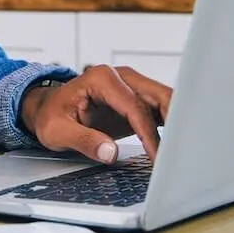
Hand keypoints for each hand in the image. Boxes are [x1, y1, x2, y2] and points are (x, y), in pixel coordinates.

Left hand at [19, 65, 171, 164]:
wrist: (48, 109)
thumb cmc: (50, 116)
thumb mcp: (57, 131)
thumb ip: (83, 140)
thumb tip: (110, 153)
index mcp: (101, 78)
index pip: (135, 106)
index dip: (148, 133)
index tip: (157, 156)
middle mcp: (121, 77)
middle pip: (159, 97)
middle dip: (175, 122)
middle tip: (184, 150)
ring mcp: (131, 86)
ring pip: (165, 102)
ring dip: (178, 123)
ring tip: (185, 150)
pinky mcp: (136, 99)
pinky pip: (160, 110)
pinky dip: (171, 125)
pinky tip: (178, 144)